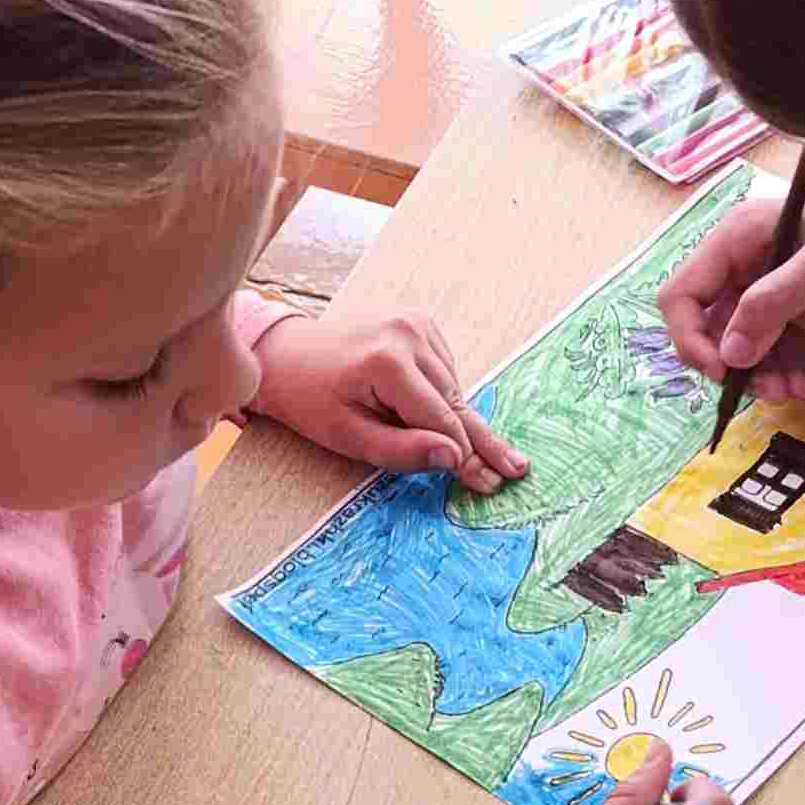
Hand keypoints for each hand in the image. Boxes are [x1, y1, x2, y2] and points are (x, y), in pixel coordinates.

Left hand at [251, 309, 526, 493]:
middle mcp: (409, 334)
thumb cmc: (310, 401)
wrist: (287, 355)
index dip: (465, 455)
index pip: (441, 418)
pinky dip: (441, 394)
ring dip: (454, 418)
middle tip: (517, 468)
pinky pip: (445, 370)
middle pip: (456, 401)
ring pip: (453, 387)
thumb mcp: (348, 436)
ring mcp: (416, 323)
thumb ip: (401, 450)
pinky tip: (425, 407)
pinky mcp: (419, 322)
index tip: (488, 482)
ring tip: (451, 443)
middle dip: (481, 440)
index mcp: (388, 363)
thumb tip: (454, 458)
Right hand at [658, 179, 804, 407]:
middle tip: (771, 391)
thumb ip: (771, 306)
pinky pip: (782, 362)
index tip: (722, 370)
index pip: (685, 292)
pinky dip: (793, 381)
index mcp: (742, 238)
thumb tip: (728, 354)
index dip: (690, 335)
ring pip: (747, 355)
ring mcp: (782, 299)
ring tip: (802, 393)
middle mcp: (753, 268)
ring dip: (767, 381)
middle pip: (711, 331)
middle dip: (735, 367)